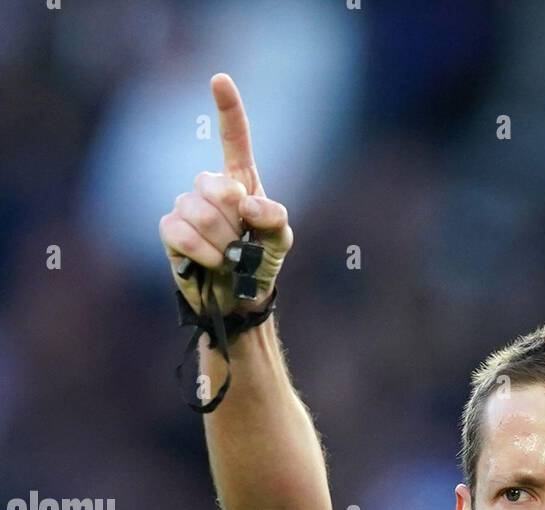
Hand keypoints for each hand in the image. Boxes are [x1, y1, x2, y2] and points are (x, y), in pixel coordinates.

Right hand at [159, 73, 292, 318]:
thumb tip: (245, 201)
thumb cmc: (261, 266)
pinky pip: (179, 230)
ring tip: (228, 257)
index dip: (228, 109)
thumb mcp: (280, 241)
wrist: (240, 300)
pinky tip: (211, 262)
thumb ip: (274, 217)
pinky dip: (201, 251)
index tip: (219, 79)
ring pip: (196, 210)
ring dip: (219, 241)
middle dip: (233, 220)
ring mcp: (187, 207)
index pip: (234, 138)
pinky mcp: (171, 231)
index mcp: (241, 181)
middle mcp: (211, 188)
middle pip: (215, 186)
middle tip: (241, 243)